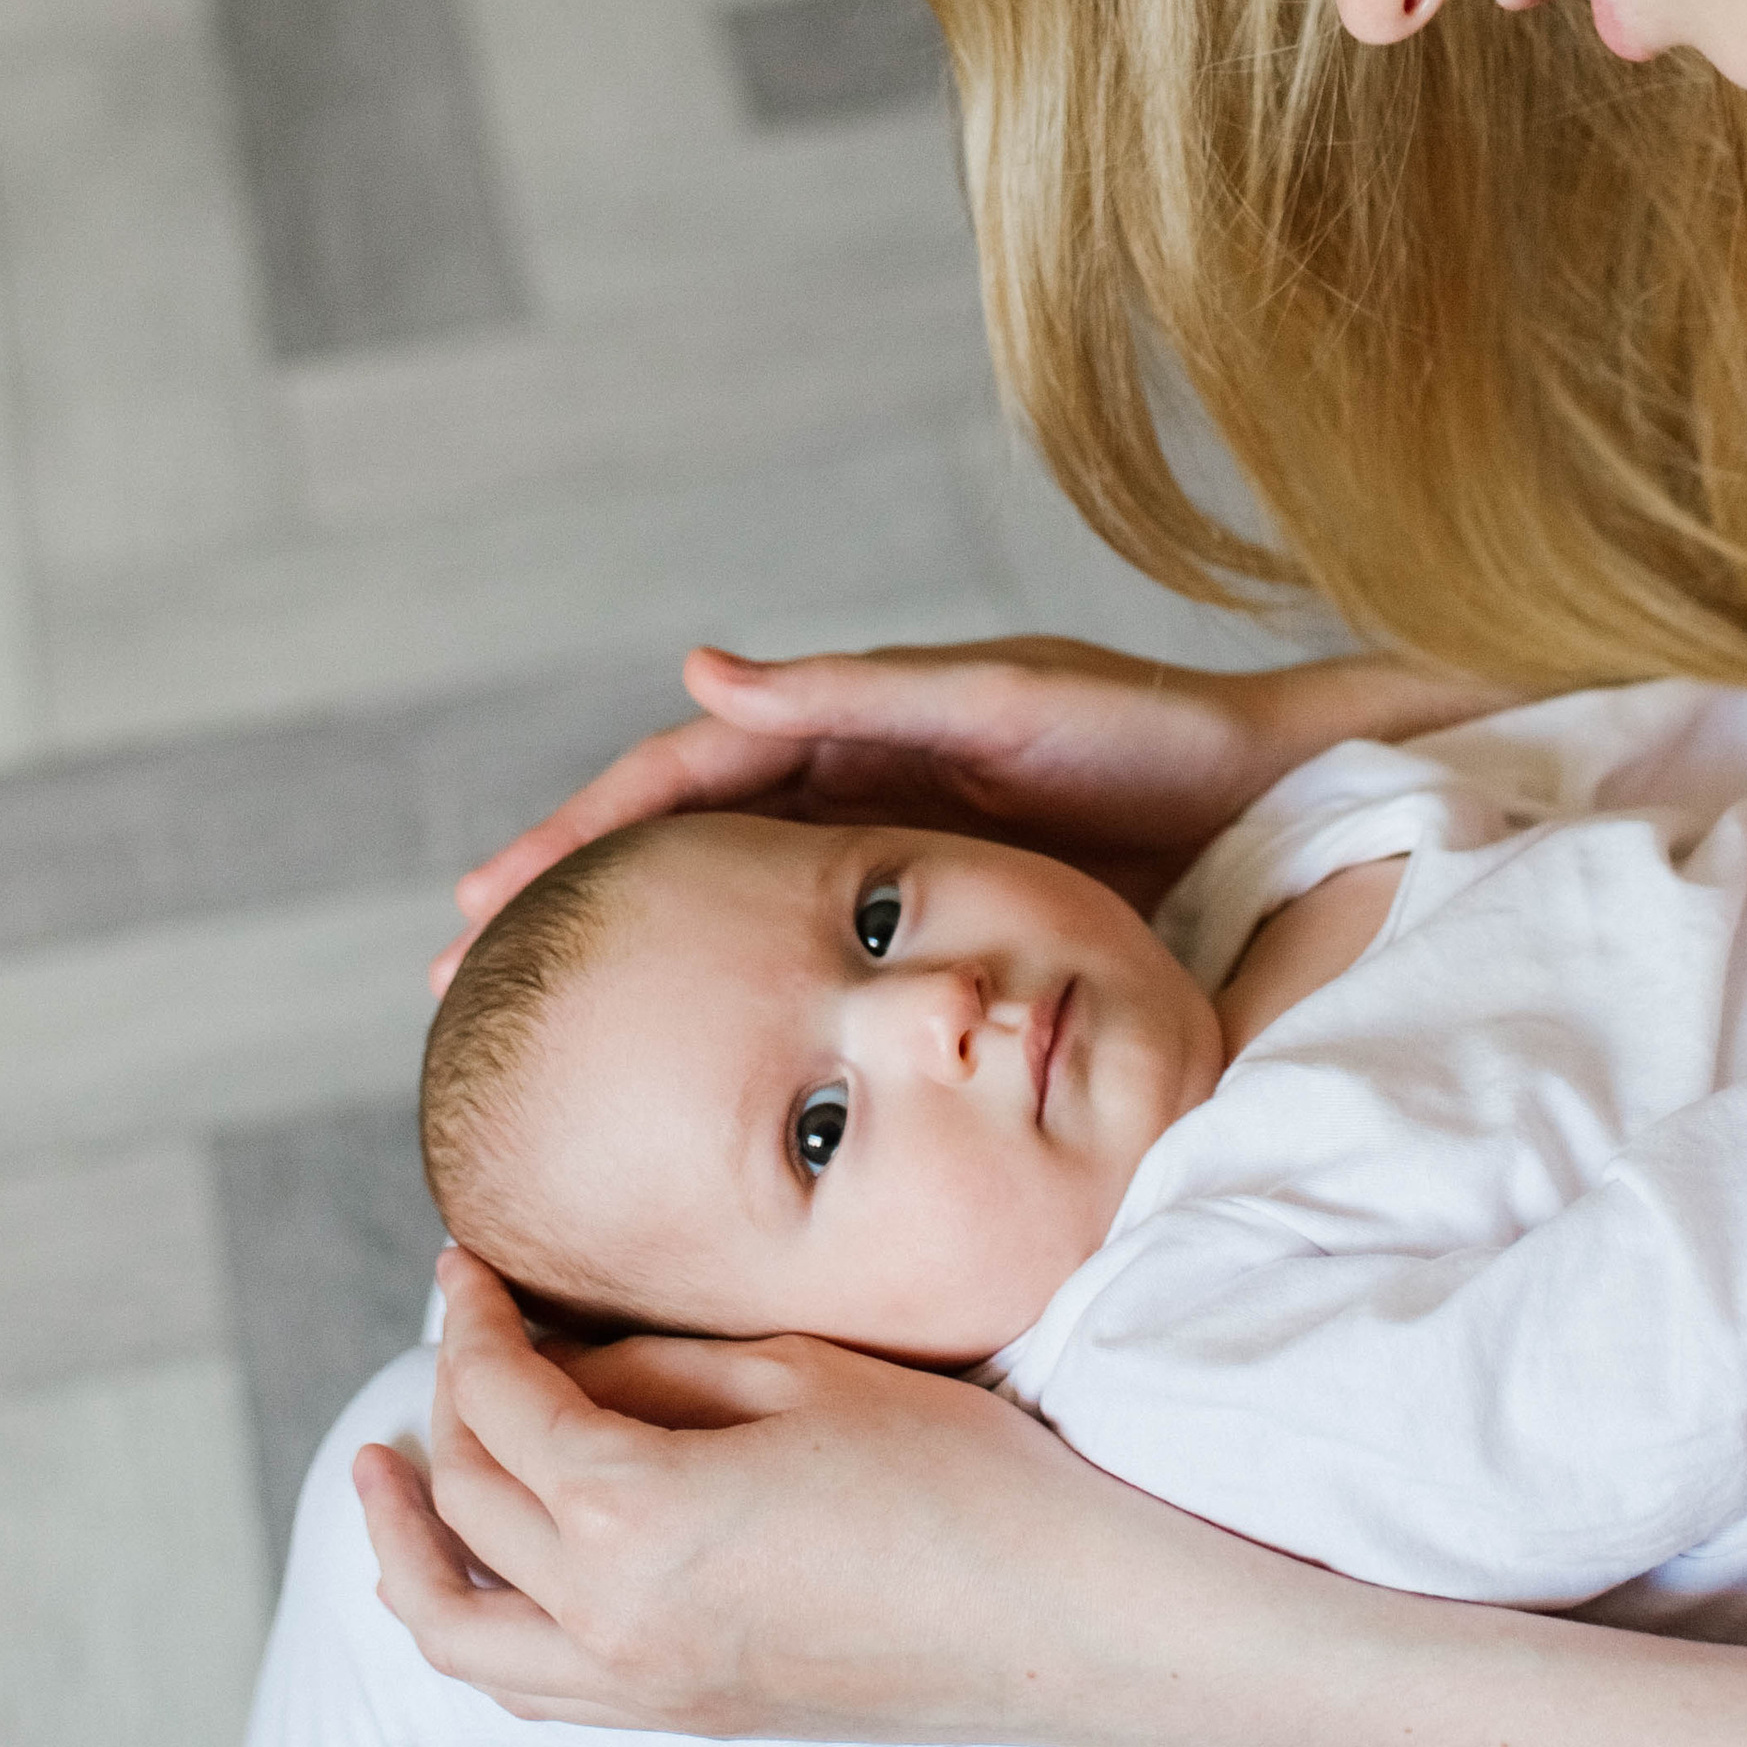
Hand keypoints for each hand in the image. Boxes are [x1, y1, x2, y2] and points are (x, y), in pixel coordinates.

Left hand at [356, 1250, 1168, 1737]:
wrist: (1052, 1616)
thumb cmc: (947, 1472)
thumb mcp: (793, 1375)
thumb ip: (653, 1371)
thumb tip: (563, 1367)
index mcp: (634, 1515)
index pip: (502, 1403)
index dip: (471, 1320)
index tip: (465, 1266)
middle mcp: (611, 1621)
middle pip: (467, 1507)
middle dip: (444, 1403)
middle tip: (459, 1331)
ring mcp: (642, 1689)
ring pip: (461, 1638)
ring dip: (408, 1551)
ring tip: (390, 1480)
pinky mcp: (683, 1721)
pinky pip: (529, 1690)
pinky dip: (480, 1629)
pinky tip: (490, 1576)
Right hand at [438, 635, 1348, 990]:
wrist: (1286, 795)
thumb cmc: (1151, 735)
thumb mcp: (1001, 705)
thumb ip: (859, 695)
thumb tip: (700, 672)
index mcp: (857, 732)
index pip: (681, 782)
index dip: (577, 841)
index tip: (479, 905)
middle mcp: (861, 793)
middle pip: (685, 856)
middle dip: (575, 913)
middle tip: (459, 994)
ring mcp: (901, 868)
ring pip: (738, 921)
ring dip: (644, 970)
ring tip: (548, 1042)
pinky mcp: (955, 931)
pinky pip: (818, 972)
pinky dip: (744, 1013)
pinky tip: (701, 1074)